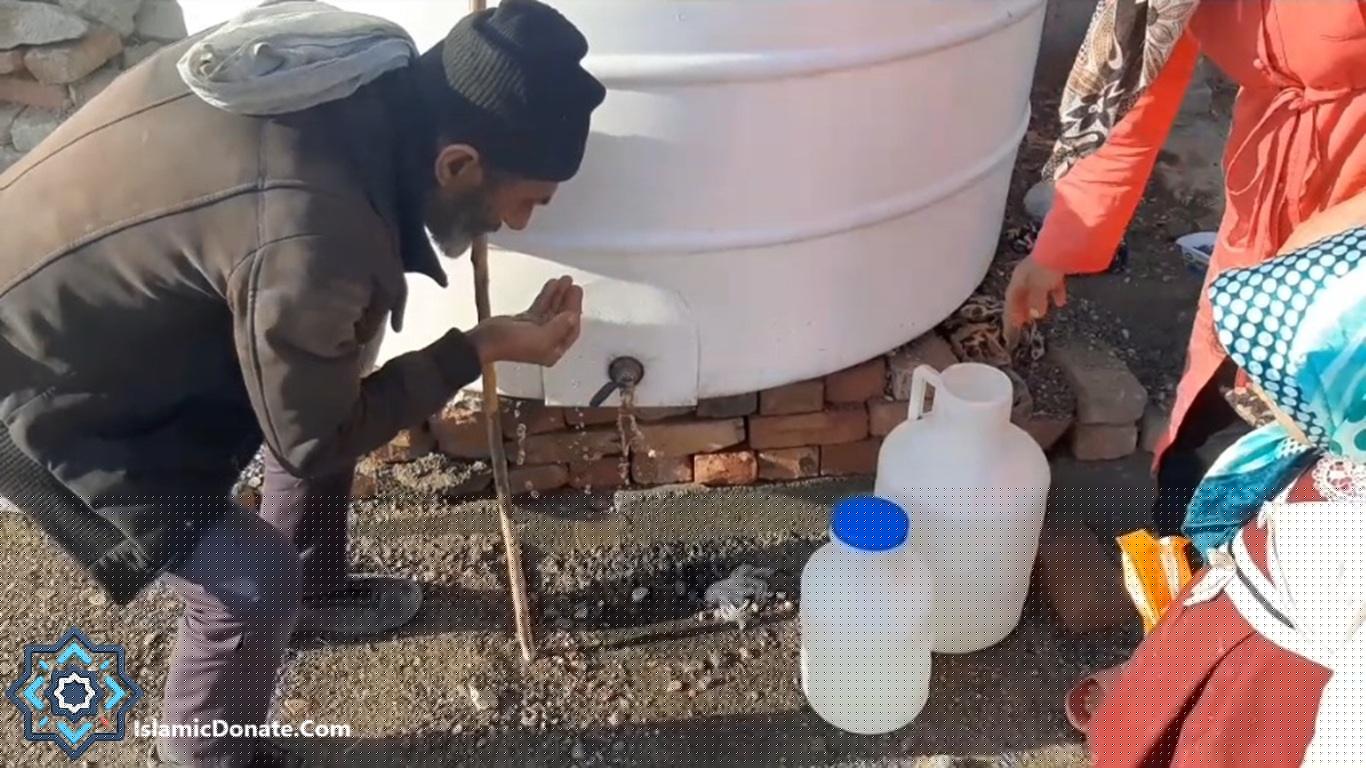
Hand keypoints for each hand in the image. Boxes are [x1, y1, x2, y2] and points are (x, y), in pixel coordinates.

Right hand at [468, 276, 582, 366]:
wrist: (485, 341)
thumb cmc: (511, 344)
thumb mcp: (541, 337)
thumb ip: (560, 326)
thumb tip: (573, 316)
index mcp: (552, 351)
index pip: (571, 329)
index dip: (576, 311)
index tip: (577, 294)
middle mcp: (546, 342)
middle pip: (563, 318)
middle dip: (569, 301)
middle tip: (573, 285)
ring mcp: (535, 331)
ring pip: (552, 310)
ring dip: (559, 295)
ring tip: (564, 280)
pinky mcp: (525, 321)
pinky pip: (540, 306)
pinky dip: (547, 295)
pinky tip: (552, 285)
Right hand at [1003, 257, 1066, 345]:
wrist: (1063, 245)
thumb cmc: (1045, 267)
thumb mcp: (1038, 286)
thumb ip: (1036, 301)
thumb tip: (1035, 314)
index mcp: (1018, 278)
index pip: (1011, 299)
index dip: (1011, 313)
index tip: (1012, 327)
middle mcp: (1026, 274)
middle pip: (1022, 295)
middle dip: (1022, 309)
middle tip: (1023, 323)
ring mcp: (1041, 270)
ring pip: (1036, 290)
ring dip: (1037, 303)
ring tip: (1040, 316)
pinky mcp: (1055, 267)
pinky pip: (1052, 284)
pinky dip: (1054, 293)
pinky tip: (1060, 302)